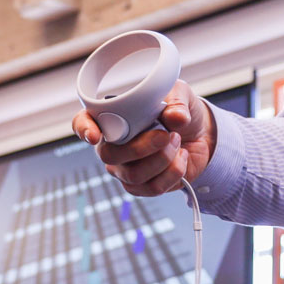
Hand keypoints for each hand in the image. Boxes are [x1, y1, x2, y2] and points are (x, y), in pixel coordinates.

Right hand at [72, 79, 215, 196]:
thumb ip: (177, 104)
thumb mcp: (180, 96)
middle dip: (141, 147)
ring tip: (177, 141)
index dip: (83, 129)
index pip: (82, 123)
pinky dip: (173, 172)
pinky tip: (181, 157)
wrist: (201, 134)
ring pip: (133, 175)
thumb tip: (176, 118)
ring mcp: (125, 168)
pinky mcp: (143, 186)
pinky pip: (152, 188)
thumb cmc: (179, 111)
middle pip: (110, 155)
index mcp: (112, 117)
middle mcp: (113, 145)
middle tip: (165, 134)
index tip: (94, 135)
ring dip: (162, 159)